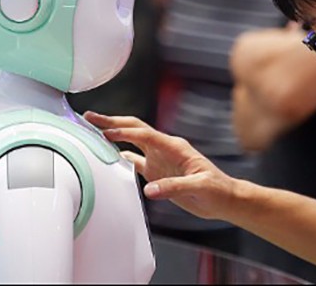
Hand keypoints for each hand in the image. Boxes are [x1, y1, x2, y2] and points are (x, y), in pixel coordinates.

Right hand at [84, 112, 238, 220]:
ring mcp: (159, 159)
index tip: (106, 132)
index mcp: (174, 146)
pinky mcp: (157, 171)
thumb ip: (173, 187)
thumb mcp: (199, 187)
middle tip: (91, 117)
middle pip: (134, 129)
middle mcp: (164, 149)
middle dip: (112, 122)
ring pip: (131, 142)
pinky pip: (134, 160)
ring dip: (113, 135)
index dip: (125, 132)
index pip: (144, 134)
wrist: (224, 199)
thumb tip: (149, 190)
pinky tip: (109, 155)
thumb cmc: (217, 189)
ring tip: (93, 130)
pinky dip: (120, 156)